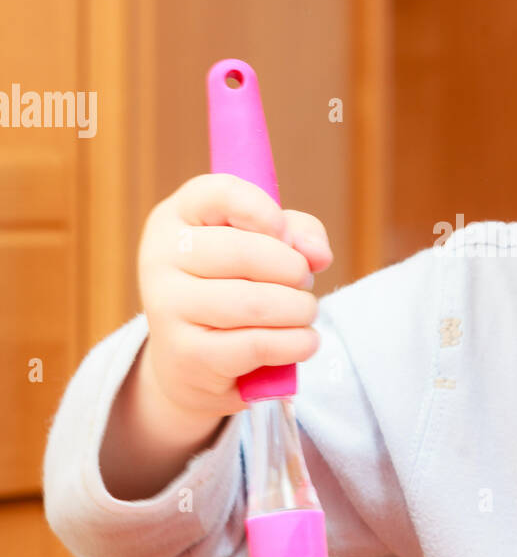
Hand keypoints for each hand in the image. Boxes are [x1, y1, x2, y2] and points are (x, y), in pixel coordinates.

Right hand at [137, 173, 333, 420]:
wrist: (191, 362)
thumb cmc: (233, 288)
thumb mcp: (262, 246)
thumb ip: (297, 232)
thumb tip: (316, 253)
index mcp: (175, 218)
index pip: (220, 193)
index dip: (263, 210)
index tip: (285, 232)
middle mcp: (160, 257)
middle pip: (246, 253)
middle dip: (295, 270)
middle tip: (304, 283)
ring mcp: (167, 308)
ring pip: (255, 303)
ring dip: (300, 310)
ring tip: (305, 313)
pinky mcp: (187, 355)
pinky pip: (258, 345)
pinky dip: (295, 343)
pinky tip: (303, 341)